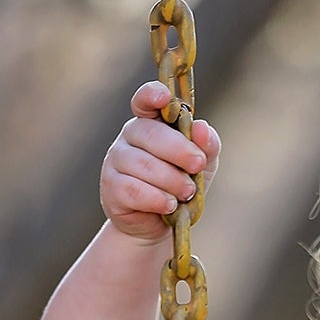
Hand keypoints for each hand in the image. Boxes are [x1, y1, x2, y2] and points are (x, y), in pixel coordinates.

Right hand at [99, 81, 221, 242]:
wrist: (161, 225)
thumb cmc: (181, 186)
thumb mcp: (203, 164)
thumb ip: (207, 145)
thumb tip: (201, 128)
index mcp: (152, 121)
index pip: (145, 100)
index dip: (152, 95)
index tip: (165, 98)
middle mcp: (130, 135)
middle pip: (151, 134)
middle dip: (180, 151)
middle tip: (198, 165)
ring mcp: (116, 160)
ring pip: (144, 165)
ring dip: (172, 181)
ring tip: (187, 193)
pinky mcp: (111, 187)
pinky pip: (134, 190)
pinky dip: (156, 199)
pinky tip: (169, 205)